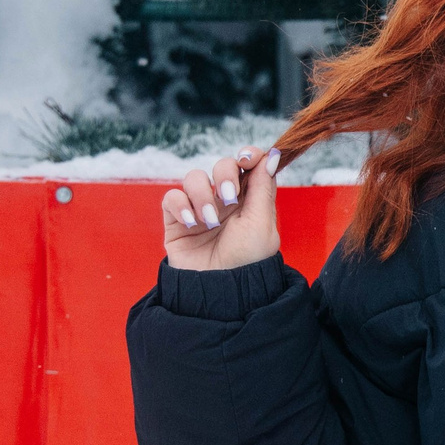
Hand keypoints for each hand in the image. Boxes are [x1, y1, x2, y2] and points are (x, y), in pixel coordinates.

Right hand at [162, 145, 282, 270]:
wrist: (221, 291)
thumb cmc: (247, 259)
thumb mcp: (262, 222)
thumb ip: (263, 187)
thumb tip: (272, 154)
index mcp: (250, 200)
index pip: (248, 165)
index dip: (248, 154)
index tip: (247, 159)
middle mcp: (225, 201)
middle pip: (221, 165)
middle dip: (225, 174)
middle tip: (230, 198)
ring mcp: (200, 209)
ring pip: (194, 177)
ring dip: (202, 194)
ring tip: (210, 221)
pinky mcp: (177, 221)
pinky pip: (172, 197)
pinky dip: (180, 205)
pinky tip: (192, 223)